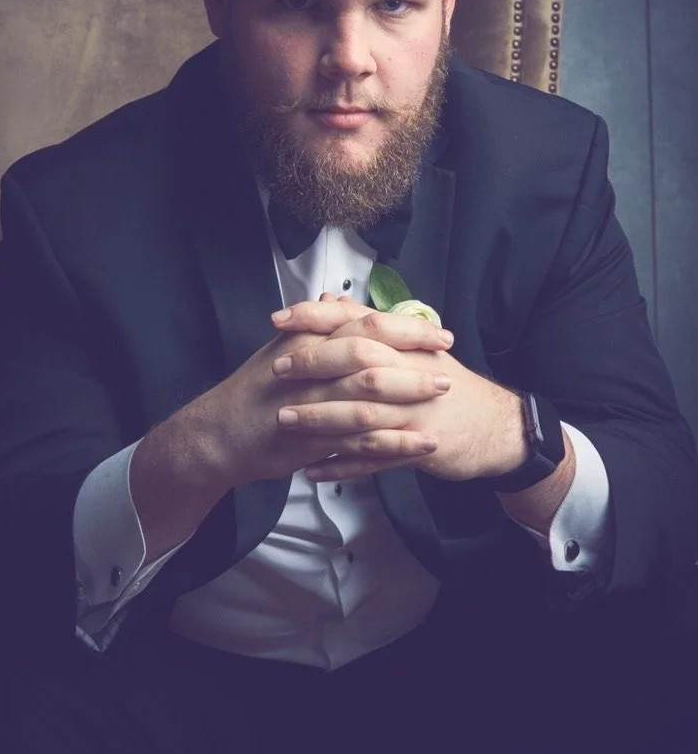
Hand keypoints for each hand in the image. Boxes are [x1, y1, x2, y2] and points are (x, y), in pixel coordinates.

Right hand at [177, 298, 451, 490]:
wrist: (219, 434)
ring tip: (444, 394)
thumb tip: (335, 301)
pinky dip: (396, 443)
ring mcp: (311, 404)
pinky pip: (361, 442)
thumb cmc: (255, 390)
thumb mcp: (283, 349)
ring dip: (410, 394)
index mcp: (308, 340)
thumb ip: (314, 326)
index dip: (406, 327)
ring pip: (369, 395)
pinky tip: (423, 444)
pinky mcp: (312, 441)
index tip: (439, 331)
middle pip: (371, 353)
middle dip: (414, 356)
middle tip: (449, 361)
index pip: (365, 323)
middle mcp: (310, 366)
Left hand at [271, 300, 527, 483]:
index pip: (358, 321)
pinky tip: (312, 471)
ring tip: (284, 421)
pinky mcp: (419, 447)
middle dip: (314, 363)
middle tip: (276, 367)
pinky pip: (373, 459)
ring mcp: (414, 411)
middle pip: (357, 361)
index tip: (280, 317)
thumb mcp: (412, 349)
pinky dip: (341, 466)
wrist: (496, 426)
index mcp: (405, 346)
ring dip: (320, 418)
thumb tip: (329, 300)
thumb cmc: (444, 384)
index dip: (318, 317)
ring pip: (361, 412)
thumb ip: (368, 326)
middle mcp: (409, 373)